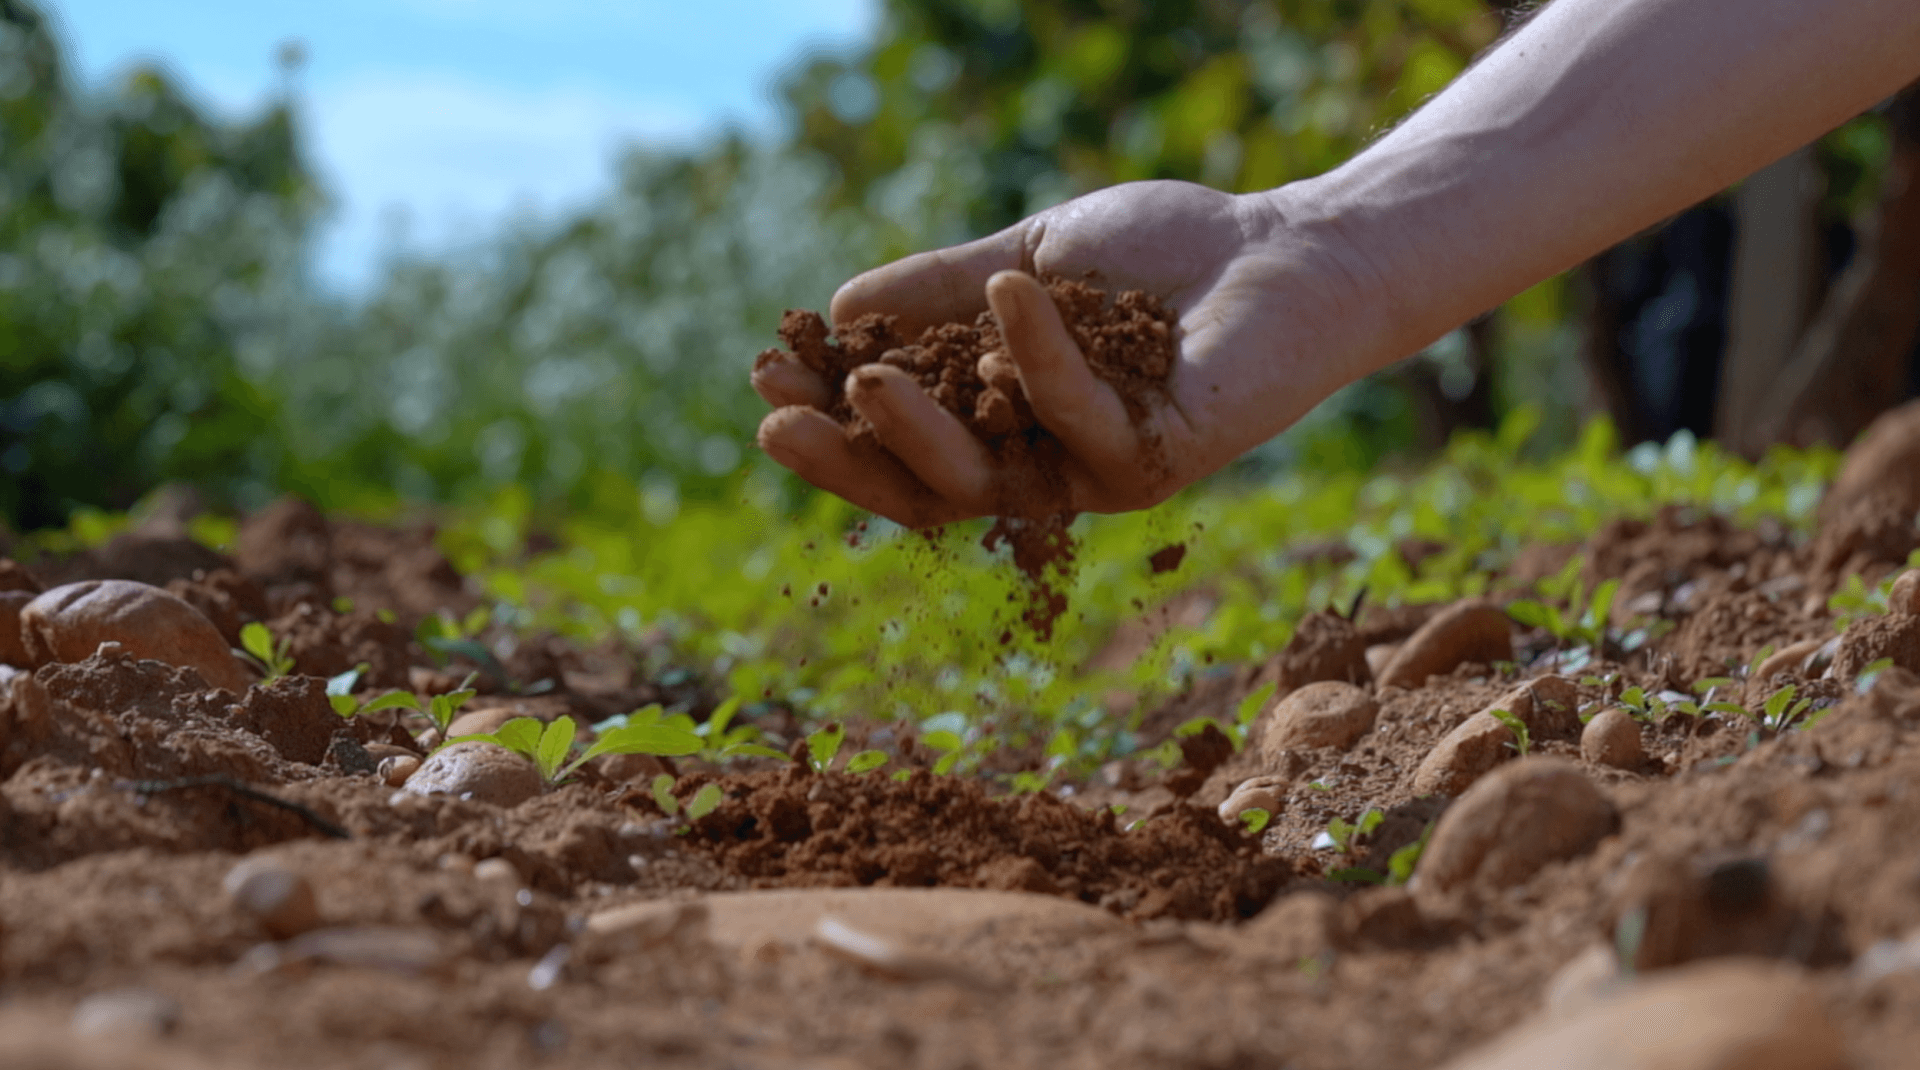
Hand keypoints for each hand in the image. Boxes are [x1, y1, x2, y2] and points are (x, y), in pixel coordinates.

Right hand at [752, 179, 1388, 527]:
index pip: (903, 445)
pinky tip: (1008, 296)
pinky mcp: (1162, 456)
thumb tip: (836, 309)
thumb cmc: (1163, 257)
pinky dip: (1041, 358)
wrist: (1284, 249)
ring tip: (862, 380)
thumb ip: (940, 291)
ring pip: (992, 479)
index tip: (765, 385)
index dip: (833, 425)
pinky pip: (1083, 417)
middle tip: (777, 424)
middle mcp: (1048, 468)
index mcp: (1007, 429)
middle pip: (929, 490)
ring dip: (921, 432)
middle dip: (849, 460)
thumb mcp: (1025, 262)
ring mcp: (1102, 472)